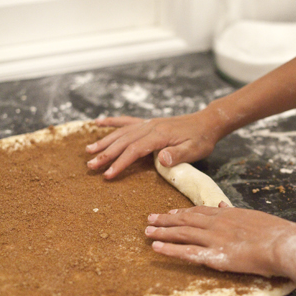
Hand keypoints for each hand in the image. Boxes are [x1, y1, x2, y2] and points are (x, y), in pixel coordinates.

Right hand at [86, 113, 219, 178]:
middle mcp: (150, 127)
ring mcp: (148, 123)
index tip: (108, 174)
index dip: (120, 162)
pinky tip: (98, 122)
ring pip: (122, 132)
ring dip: (105, 141)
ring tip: (89, 151)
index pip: (135, 150)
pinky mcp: (149, 123)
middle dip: (106, 154)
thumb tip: (161, 158)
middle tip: (91, 165)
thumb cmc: (201, 139)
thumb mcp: (194, 150)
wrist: (207, 122)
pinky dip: (112, 121)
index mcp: (160, 135)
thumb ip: (178, 155)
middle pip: (123, 141)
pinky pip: (127, 121)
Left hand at [145, 203, 295, 279]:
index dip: (182, 213)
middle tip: (150, 219)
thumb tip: (225, 205)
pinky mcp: (215, 255)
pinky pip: (187, 253)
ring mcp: (214, 238)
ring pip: (182, 234)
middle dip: (166, 220)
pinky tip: (156, 248)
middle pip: (185, 220)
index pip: (199, 212)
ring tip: (147, 232)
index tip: (171, 212)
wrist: (284, 243)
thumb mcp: (255, 216)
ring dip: (162, 232)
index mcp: (228, 214)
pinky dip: (170, 250)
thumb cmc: (276, 232)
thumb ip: (237, 212)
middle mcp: (217, 223)